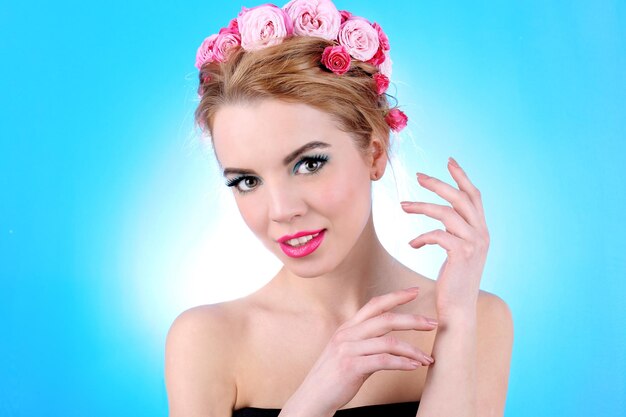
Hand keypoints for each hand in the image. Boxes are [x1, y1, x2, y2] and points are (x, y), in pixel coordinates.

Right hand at [281, 288, 436, 416]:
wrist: (313, 397)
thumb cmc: (333, 377)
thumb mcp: (346, 351)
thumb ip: (365, 341)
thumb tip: (390, 339)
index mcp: (348, 328)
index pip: (374, 305)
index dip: (396, 296)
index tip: (415, 290)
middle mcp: (347, 334)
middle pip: (386, 319)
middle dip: (413, 320)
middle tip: (433, 323)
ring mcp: (348, 350)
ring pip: (388, 342)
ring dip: (413, 350)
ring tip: (427, 359)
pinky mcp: (351, 367)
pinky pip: (383, 361)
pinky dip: (402, 363)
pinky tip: (414, 367)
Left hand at [400, 157, 489, 319]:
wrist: (459, 309)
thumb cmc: (454, 281)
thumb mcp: (459, 252)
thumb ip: (455, 232)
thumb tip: (441, 216)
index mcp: (482, 230)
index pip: (474, 196)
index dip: (462, 177)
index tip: (449, 160)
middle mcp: (482, 234)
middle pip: (461, 198)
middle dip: (438, 184)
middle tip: (418, 176)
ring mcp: (474, 244)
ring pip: (447, 213)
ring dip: (422, 207)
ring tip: (403, 206)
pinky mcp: (461, 254)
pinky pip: (438, 235)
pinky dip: (422, 237)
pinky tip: (412, 245)